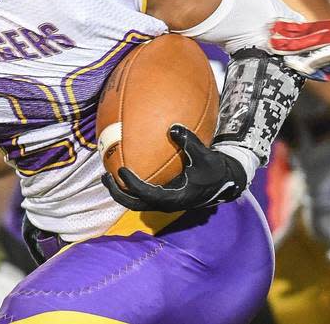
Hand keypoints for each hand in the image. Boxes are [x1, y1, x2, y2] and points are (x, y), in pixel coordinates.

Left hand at [102, 125, 246, 211]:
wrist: (223, 182)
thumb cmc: (214, 170)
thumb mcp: (204, 155)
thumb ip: (189, 142)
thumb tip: (173, 126)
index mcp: (174, 198)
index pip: (147, 194)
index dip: (132, 184)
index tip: (122, 170)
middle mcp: (166, 203)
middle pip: (134, 203)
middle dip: (118, 192)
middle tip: (106, 176)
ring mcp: (164, 202)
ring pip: (136, 201)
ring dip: (121, 190)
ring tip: (109, 175)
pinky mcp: (164, 196)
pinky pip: (143, 193)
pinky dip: (132, 185)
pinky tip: (126, 168)